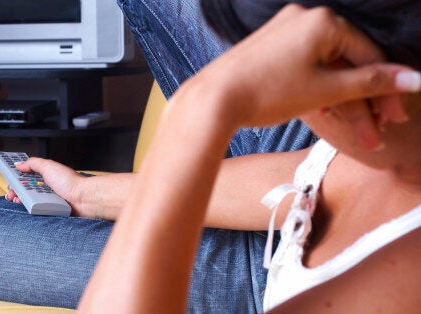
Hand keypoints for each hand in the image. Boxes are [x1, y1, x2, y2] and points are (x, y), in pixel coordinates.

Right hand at [5, 157, 85, 213]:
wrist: (83, 199)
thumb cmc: (71, 183)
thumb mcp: (49, 166)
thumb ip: (33, 163)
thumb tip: (19, 164)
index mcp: (47, 176)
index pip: (27, 176)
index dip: (17, 178)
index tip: (9, 180)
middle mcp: (47, 188)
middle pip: (26, 189)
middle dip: (16, 190)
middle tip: (12, 192)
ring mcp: (48, 200)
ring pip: (29, 201)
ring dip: (21, 199)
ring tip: (19, 198)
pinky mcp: (50, 211)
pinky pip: (36, 211)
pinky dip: (30, 208)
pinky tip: (29, 206)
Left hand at [190, 4, 418, 149]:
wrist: (212, 100)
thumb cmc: (266, 93)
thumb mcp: (325, 90)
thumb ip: (371, 84)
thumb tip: (414, 78)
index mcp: (322, 21)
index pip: (368, 55)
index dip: (385, 91)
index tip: (394, 118)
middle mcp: (303, 18)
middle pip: (347, 62)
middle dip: (363, 101)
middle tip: (377, 130)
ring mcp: (284, 31)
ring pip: (326, 67)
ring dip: (342, 100)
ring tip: (354, 133)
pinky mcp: (270, 47)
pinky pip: (306, 65)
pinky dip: (319, 88)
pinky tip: (328, 111)